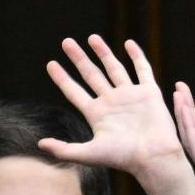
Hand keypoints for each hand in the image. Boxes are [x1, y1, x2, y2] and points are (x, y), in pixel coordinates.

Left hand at [43, 35, 194, 194]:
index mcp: (97, 114)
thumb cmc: (123, 157)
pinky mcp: (149, 93)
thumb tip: (40, 144)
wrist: (154, 157)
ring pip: (114, 68)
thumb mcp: (89, 154)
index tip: (50, 64)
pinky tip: (129, 43)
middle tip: (66, 42)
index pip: (74, 92)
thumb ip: (64, 149)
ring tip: (92, 37)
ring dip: (103, 53)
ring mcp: (130, 96)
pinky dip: (137, 57)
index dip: (62, 78)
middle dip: (79, 58)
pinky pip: (143, 70)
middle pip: (91, 75)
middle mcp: (112, 102)